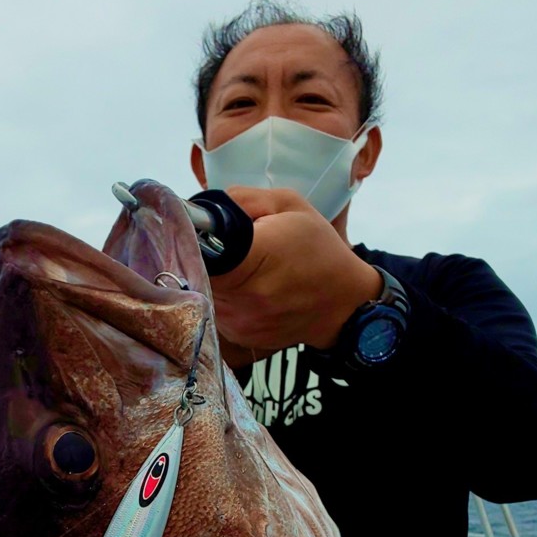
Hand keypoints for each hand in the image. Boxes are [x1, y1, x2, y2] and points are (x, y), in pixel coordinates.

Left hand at [210, 186, 381, 355]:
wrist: (345, 302)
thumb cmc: (318, 248)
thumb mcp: (289, 205)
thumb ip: (242, 199)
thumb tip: (202, 207)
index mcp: (253, 258)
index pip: (198, 250)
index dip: (192, 238)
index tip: (199, 231)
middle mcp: (244, 297)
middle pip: (196, 271)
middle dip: (203, 257)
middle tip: (222, 247)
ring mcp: (240, 322)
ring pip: (203, 293)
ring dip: (213, 278)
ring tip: (240, 268)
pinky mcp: (240, 337)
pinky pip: (216, 311)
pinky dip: (224, 298)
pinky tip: (247, 289)